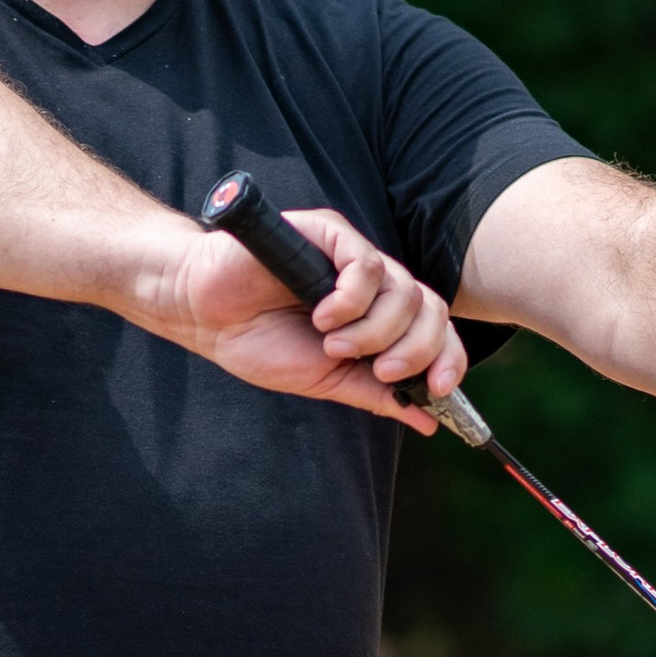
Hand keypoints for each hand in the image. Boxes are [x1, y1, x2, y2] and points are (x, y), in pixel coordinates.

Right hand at [167, 205, 466, 426]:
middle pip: (431, 311)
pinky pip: (369, 267)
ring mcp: (354, 259)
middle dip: (414, 350)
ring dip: (373, 331)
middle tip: (380, 370)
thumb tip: (428, 421)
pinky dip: (352, 299)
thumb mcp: (326, 380)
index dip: (448, 359)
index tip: (439, 391)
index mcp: (378, 320)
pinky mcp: (333, 235)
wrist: (207, 313)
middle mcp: (375, 287)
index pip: (435, 332)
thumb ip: (376, 393)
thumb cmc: (259, 342)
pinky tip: (323, 314)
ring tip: (331, 342)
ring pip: (403, 293)